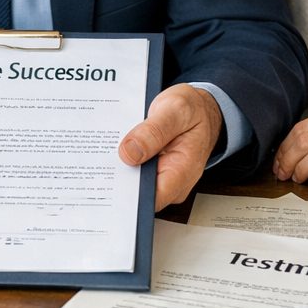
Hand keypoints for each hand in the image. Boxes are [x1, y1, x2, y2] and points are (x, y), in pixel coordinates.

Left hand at [119, 84, 223, 209]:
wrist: (201, 108)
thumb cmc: (193, 110)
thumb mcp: (176, 110)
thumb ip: (153, 131)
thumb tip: (129, 153)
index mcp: (182, 172)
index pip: (151, 200)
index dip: (127, 195)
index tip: (110, 177)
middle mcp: (172, 181)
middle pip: (137, 194)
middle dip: (118, 177)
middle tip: (106, 154)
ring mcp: (161, 177)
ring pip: (131, 183)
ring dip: (119, 167)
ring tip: (114, 144)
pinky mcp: (152, 170)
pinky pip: (133, 172)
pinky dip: (123, 160)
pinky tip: (118, 145)